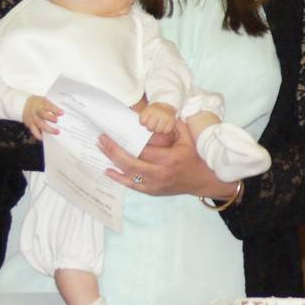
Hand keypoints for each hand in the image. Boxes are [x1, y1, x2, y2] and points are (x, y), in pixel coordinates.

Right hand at [21, 95, 61, 140]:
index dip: (55, 109)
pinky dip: (38, 135)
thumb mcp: (44, 101)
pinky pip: (34, 131)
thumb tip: (61, 114)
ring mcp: (32, 118)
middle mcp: (36, 111)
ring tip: (57, 132)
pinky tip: (44, 137)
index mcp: (40, 104)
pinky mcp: (29, 124)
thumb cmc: (37, 103)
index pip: (48, 106)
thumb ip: (52, 107)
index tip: (62, 113)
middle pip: (43, 115)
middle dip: (50, 118)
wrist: (23, 104)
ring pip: (39, 124)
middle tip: (57, 121)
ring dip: (48, 129)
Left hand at [99, 118, 234, 198]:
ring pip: (128, 174)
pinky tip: (108, 170)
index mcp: (169, 158)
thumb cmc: (195, 155)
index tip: (115, 130)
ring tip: (101, 148)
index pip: (142, 149)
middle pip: (130, 163)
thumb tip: (155, 113)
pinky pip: (131, 185)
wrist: (203, 179)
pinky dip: (118, 178)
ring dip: (112, 161)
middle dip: (113, 150)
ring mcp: (154, 185)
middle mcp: (160, 173)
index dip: (126, 141)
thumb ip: (173, 125)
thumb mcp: (187, 137)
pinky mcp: (152, 191)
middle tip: (101, 139)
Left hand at [140, 101, 177, 134]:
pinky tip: (164, 126)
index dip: (144, 123)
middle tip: (153, 124)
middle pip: (150, 127)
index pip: (143, 121)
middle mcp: (158, 111)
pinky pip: (166, 131)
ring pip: (158, 130)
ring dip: (158, 129)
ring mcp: (165, 116)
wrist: (166, 105)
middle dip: (151, 127)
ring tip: (159, 125)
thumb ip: (142, 118)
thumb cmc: (154, 112)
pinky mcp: (172, 120)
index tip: (146, 120)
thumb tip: (139, 122)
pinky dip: (165, 130)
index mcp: (150, 109)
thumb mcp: (146, 111)